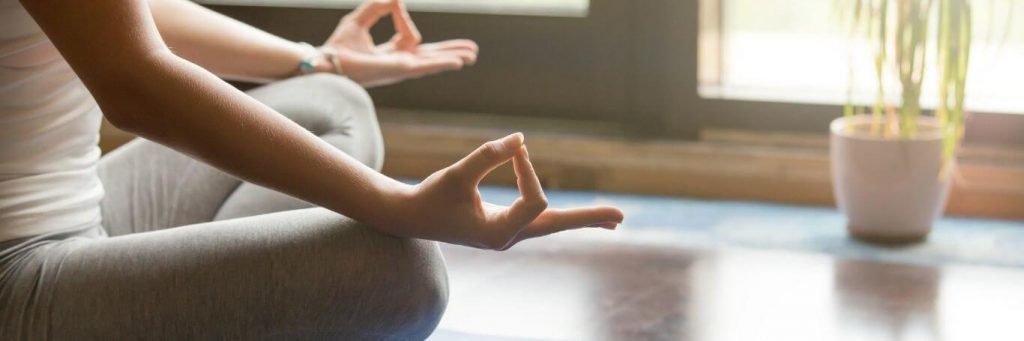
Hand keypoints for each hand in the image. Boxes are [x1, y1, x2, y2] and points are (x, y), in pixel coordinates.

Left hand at [322, 0, 477, 86]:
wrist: (328, 61)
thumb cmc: (339, 45)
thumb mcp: (360, 18)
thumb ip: (378, 6)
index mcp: (390, 54)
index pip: (409, 37)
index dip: (403, 18)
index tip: (395, 4)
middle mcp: (399, 63)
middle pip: (431, 56)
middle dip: (450, 52)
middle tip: (472, 51)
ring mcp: (402, 68)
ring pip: (433, 61)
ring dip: (452, 57)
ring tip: (472, 56)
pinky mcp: (401, 70)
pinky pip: (426, 64)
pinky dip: (443, 63)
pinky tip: (458, 62)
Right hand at [386, 133, 624, 249]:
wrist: (408, 218)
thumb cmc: (429, 196)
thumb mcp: (456, 174)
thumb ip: (487, 156)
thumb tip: (520, 138)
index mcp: (498, 233)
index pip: (533, 199)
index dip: (528, 171)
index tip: (515, 149)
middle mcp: (508, 237)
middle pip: (556, 224)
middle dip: (587, 218)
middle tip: (622, 217)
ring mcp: (508, 234)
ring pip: (551, 224)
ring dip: (582, 219)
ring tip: (614, 219)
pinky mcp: (504, 226)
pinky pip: (540, 219)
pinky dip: (562, 216)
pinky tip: (583, 217)